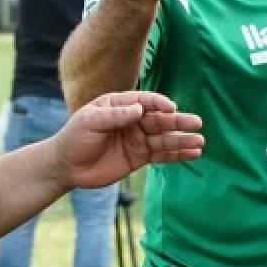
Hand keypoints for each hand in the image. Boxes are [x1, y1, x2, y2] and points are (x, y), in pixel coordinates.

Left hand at [50, 90, 202, 189]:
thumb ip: (114, 115)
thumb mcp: (89, 121)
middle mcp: (132, 120)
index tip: (170, 108)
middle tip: (197, 122)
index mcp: (119, 104)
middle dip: (178, 122)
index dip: (158, 104)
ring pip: (164, 138)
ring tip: (200, 141)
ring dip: (182, 140)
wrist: (66, 165)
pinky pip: (161, 155)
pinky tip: (193, 154)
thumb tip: (139, 109)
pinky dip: (177, 155)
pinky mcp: (139, 157)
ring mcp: (137, 139)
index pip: (144, 101)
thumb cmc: (74, 137)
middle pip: (159, 120)